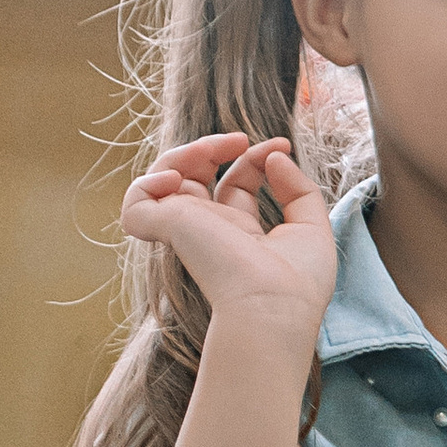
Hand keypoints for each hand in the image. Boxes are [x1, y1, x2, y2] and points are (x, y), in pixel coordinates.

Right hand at [122, 132, 337, 349]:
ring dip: (183, 154)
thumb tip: (274, 156)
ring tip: (209, 150)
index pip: (236, 184)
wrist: (271, 307)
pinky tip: (176, 180)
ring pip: (163, 181)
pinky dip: (148, 183)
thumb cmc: (296, 283)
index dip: (253, 158)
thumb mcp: (311, 227)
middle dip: (213, 148)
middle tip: (240, 140)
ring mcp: (186, 230)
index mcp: (242, 234)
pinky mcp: (167, 230)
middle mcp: (211, 231)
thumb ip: (298, 188)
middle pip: (196, 177)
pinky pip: (136, 204)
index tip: (280, 145)